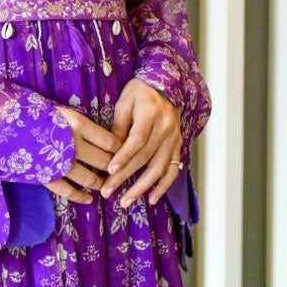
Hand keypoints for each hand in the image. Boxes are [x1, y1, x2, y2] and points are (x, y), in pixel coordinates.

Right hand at [43, 104, 120, 203]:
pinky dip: (80, 197)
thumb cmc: (33, 113)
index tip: (124, 152)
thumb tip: (101, 135)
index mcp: (78, 125)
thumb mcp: (60, 112)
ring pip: (90, 179)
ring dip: (100, 183)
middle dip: (113, 167)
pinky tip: (87, 199)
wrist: (3, 124)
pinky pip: (69, 192)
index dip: (121, 149)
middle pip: (105, 161)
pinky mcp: (47, 177)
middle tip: (118, 171)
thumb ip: (80, 124)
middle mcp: (74, 145)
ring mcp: (61, 163)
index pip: (111, 141)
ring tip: (104, 184)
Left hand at [100, 77, 181, 206]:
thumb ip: (119, 124)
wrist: (165, 85)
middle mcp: (166, 128)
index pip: (137, 139)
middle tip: (108, 192)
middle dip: (126, 177)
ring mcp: (174, 139)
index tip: (109, 171)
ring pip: (159, 168)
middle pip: (145, 157)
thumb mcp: (124, 101)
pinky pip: (173, 169)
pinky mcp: (178, 146)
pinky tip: (152, 199)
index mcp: (151, 114)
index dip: (124, 156)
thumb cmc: (139, 92)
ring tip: (126, 201)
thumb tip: (110, 149)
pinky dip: (163, 186)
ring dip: (142, 187)